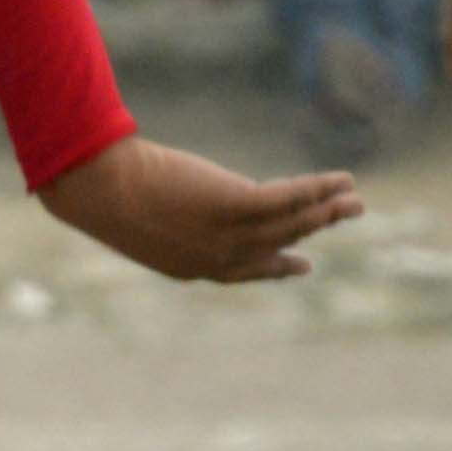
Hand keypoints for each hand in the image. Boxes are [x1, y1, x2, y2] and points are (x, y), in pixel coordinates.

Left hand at [35, 134, 359, 283]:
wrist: (96, 189)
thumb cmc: (100, 197)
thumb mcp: (135, 220)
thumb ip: (161, 221)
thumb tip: (156, 200)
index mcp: (193, 267)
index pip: (246, 270)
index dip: (276, 267)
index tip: (302, 265)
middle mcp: (218, 257)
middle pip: (279, 242)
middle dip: (315, 229)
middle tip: (346, 216)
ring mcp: (227, 233)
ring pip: (291, 222)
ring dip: (328, 209)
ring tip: (355, 198)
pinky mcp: (233, 204)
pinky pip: (287, 198)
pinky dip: (317, 189)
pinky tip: (340, 180)